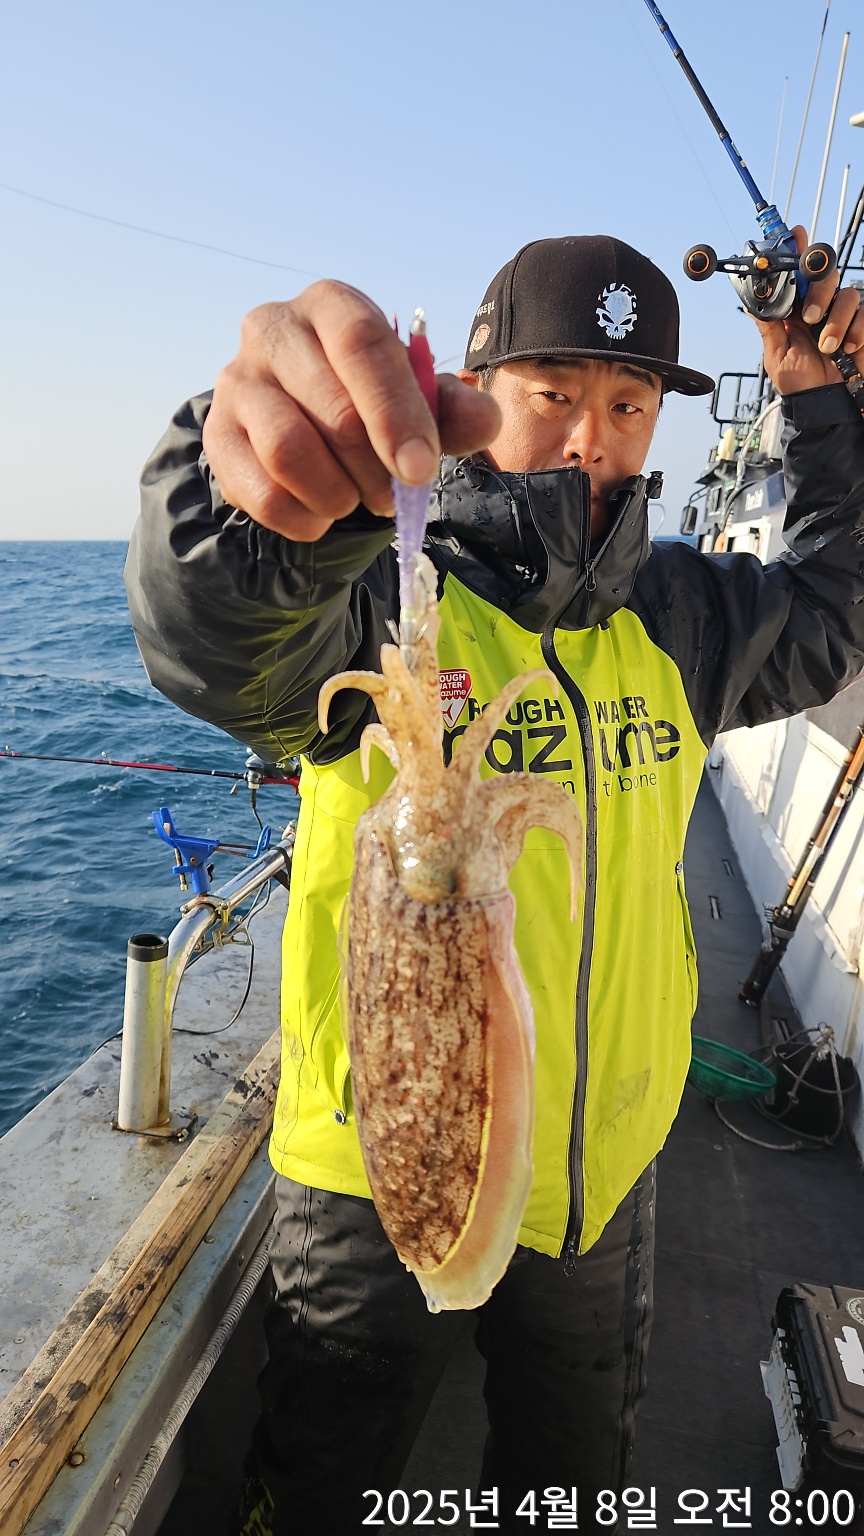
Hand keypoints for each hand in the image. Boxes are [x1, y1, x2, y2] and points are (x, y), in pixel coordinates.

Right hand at [202, 281, 500, 540]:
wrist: (297, 423)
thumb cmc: (367, 402)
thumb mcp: (419, 402)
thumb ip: (454, 410)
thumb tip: (484, 420)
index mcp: (331, 305)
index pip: (363, 343)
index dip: (396, 412)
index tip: (420, 469)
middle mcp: (272, 327)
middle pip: (332, 408)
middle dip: (375, 468)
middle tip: (394, 495)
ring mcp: (235, 380)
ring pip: (288, 450)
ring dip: (336, 494)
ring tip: (356, 502)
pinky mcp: (216, 435)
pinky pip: (260, 492)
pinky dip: (303, 518)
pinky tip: (321, 515)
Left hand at [753, 225, 863, 395]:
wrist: (823, 405)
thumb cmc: (799, 383)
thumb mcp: (776, 355)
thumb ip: (768, 325)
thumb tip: (752, 300)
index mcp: (796, 309)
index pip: (796, 272)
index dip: (796, 250)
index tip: (795, 234)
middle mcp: (820, 306)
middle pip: (825, 273)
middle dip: (818, 290)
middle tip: (810, 316)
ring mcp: (843, 314)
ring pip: (847, 293)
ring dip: (835, 321)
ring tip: (827, 346)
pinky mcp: (862, 325)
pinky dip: (855, 331)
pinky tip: (848, 349)